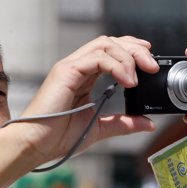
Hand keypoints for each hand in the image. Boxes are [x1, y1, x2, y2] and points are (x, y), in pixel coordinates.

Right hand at [17, 36, 158, 165]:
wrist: (35, 145)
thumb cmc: (57, 138)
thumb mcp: (98, 129)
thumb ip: (122, 124)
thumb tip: (148, 123)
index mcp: (83, 77)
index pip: (110, 52)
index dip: (131, 50)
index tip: (149, 61)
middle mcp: (77, 67)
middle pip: (110, 43)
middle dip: (134, 50)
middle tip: (152, 66)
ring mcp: (70, 67)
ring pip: (104, 45)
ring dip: (127, 56)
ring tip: (140, 76)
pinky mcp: (66, 71)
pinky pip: (96, 58)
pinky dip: (116, 66)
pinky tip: (126, 81)